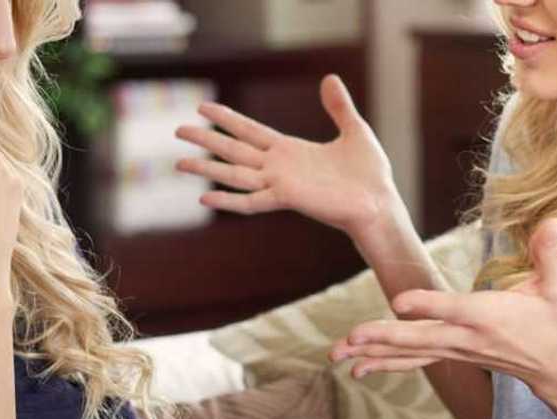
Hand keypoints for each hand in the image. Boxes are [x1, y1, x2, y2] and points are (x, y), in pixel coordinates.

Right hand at [175, 74, 402, 239]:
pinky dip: (228, 199)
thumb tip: (329, 78)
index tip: (203, 107)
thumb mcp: (354, 130)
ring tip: (178, 162)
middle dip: (205, 139)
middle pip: (233, 149)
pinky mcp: (287, 198)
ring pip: (234, 174)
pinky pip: (251, 201)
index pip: (250, 131)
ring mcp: (280, 183)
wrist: (378, 202)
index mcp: (290, 150)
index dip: (226, 119)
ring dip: (207, 168)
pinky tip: (205, 195)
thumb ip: (338, 107)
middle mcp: (279, 167)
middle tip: (177, 130)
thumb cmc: (369, 173)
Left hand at [331, 219, 556, 394]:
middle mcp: (466, 337)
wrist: (556, 364)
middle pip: (419, 338)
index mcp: (490, 316)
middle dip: (382, 336)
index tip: (398, 301)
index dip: (426, 304)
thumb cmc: (556, 319)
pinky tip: (355, 369)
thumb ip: (548, 252)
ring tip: (337, 353)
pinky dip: (383, 364)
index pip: (453, 309)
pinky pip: (411, 362)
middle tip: (350, 336)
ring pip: (407, 353)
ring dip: (370, 352)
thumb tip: (554, 220)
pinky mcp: (450, 355)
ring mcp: (455, 350)